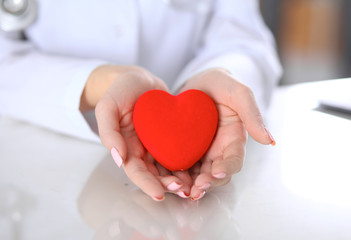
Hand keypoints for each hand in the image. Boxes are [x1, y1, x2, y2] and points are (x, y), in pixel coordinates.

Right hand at [81, 65, 191, 199]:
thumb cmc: (120, 90)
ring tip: (192, 187)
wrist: (139, 79)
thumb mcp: (107, 107)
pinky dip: (187, 163)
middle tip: (182, 190)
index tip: (159, 195)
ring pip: (168, 167)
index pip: (136, 171)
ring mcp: (157, 144)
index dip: (147, 184)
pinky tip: (198, 169)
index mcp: (126, 147)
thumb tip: (118, 158)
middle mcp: (142, 150)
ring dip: (179, 179)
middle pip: (154, 174)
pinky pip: (179, 152)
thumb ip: (108, 132)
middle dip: (167, 185)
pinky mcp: (170, 137)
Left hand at [179, 68, 274, 199]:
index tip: (218, 171)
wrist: (199, 82)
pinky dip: (175, 174)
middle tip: (196, 188)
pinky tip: (166, 178)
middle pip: (215, 174)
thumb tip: (270, 140)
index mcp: (234, 140)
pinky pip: (180, 165)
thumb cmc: (222, 84)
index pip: (234, 160)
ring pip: (197, 174)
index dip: (227, 168)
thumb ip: (252, 114)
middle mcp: (218, 150)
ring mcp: (201, 152)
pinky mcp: (184, 150)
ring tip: (180, 189)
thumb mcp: (239, 93)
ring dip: (190, 184)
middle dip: (207, 183)